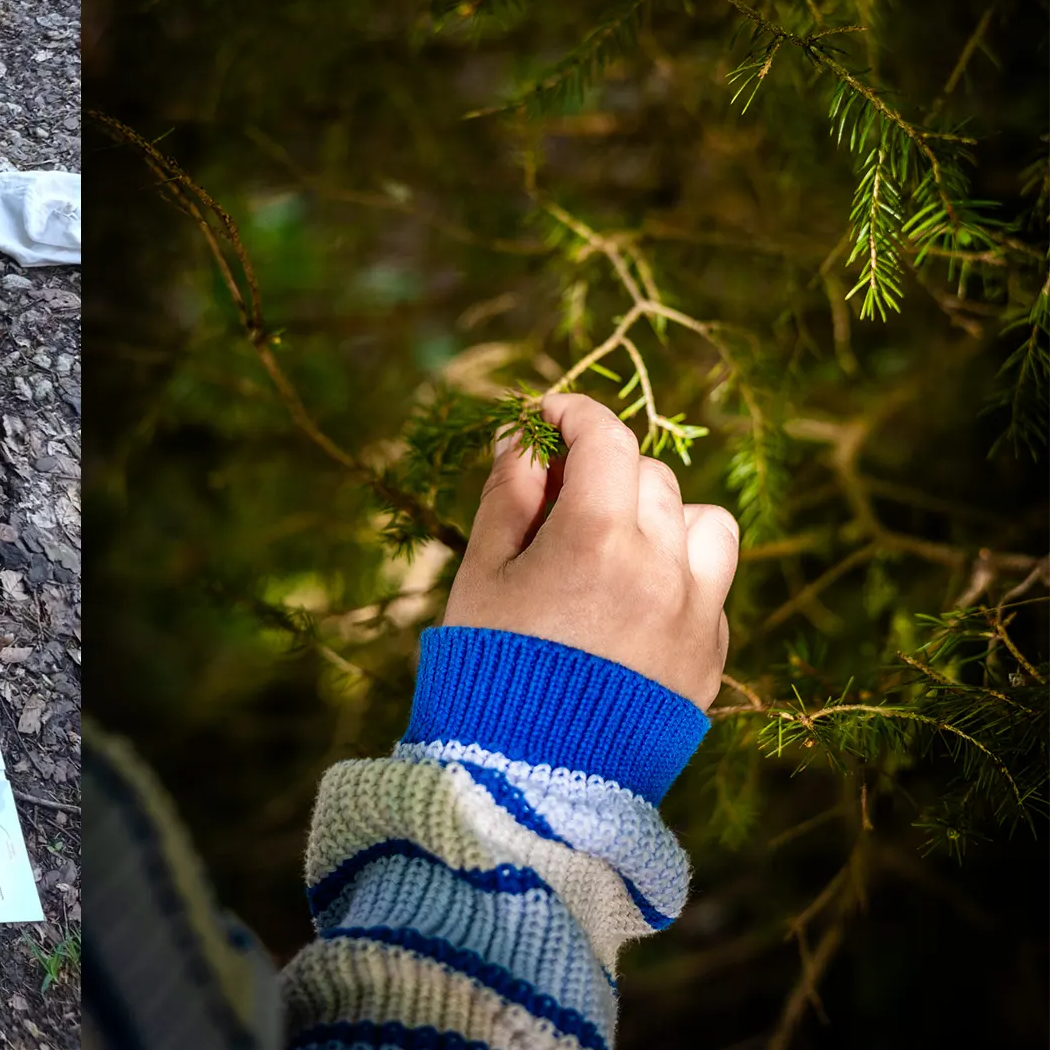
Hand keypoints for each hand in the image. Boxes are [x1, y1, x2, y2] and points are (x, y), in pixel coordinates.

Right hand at [441, 392, 738, 708]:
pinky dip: (676, 574)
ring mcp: (697, 614)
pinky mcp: (711, 655)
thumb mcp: (481, 571)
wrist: (528, 779)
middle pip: (650, 475)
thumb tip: (526, 436)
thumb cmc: (489, 667)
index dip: (573, 413)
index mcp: (597, 539)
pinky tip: (626, 604)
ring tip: (612, 546)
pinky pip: (710, 584)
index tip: (546, 416)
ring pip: (704, 522)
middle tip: (554, 497)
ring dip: (660, 516)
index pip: (605, 438)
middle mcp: (663, 568)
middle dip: (602, 472)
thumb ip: (508, 494)